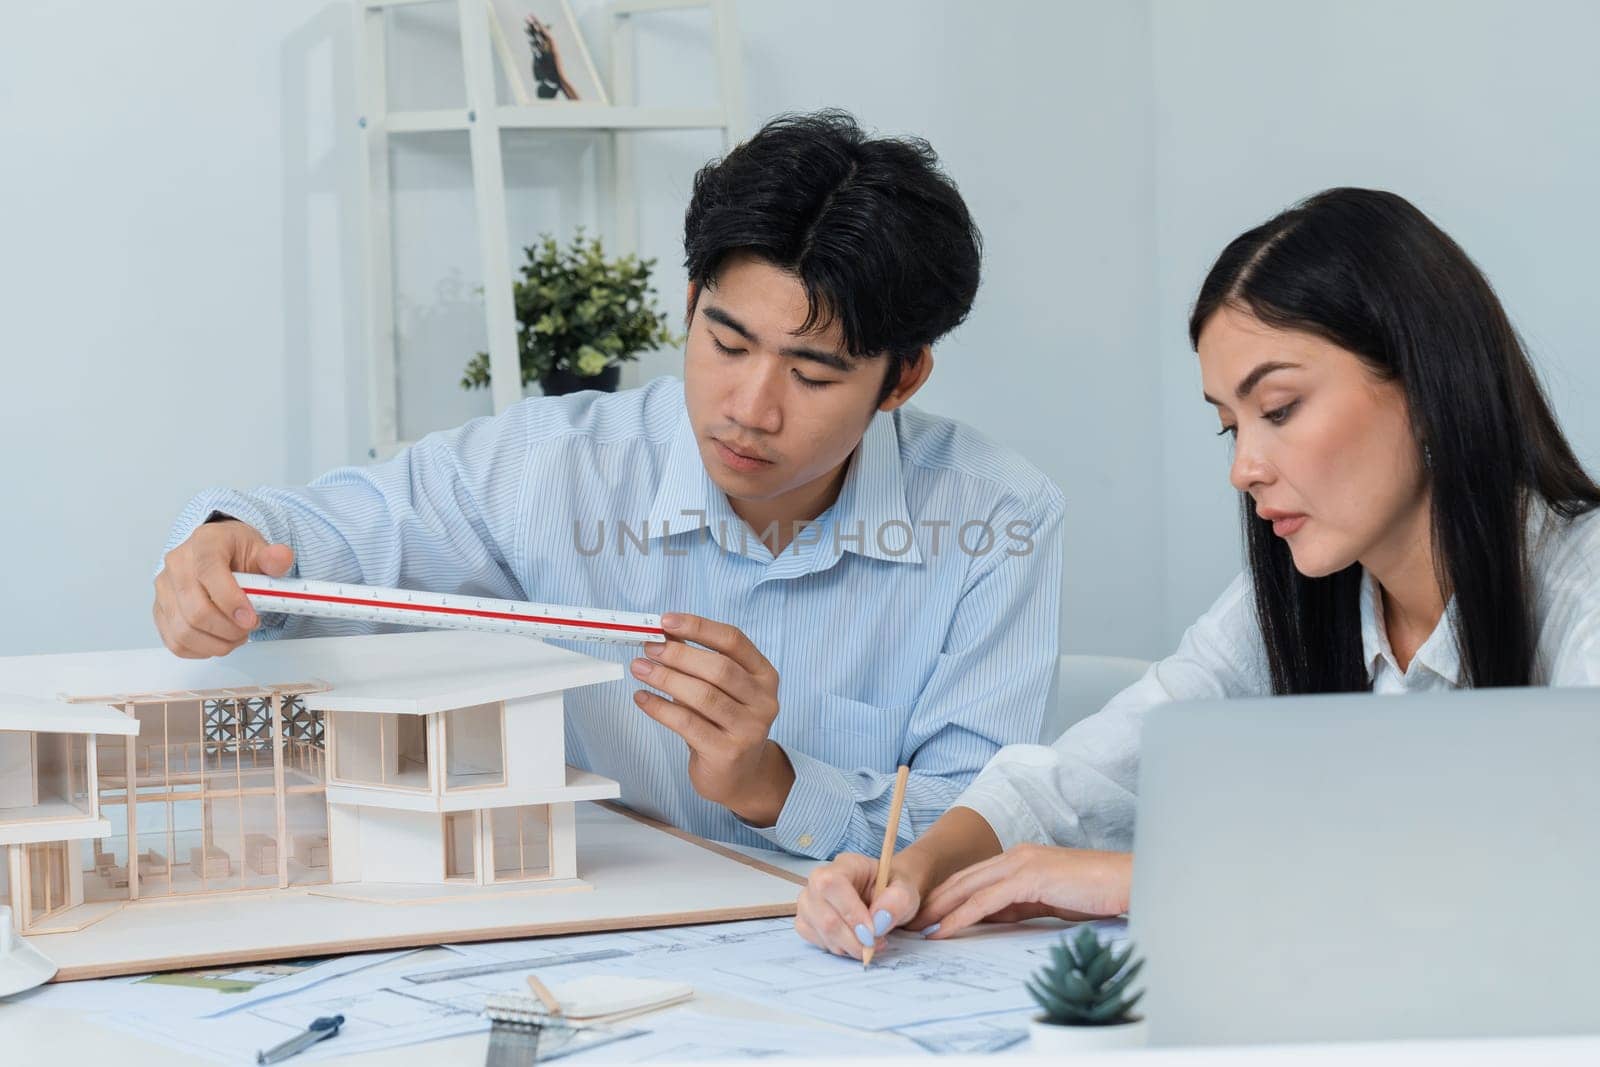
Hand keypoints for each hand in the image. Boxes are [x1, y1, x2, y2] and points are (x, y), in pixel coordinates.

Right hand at [153, 520, 293, 658]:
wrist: (217, 552)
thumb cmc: (235, 552)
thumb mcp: (259, 548)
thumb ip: (273, 558)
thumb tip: (280, 557)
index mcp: (204, 544)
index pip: (209, 572)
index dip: (231, 601)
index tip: (250, 618)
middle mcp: (177, 565)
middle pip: (196, 610)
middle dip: (228, 629)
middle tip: (248, 628)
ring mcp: (165, 589)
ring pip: (184, 631)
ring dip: (217, 643)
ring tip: (237, 636)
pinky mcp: (160, 611)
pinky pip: (175, 641)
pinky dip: (201, 649)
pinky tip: (219, 641)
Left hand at [630, 613, 793, 823]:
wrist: (741, 776)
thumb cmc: (725, 724)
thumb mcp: (722, 690)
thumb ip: (699, 663)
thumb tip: (664, 634)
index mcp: (765, 676)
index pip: (733, 640)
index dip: (698, 627)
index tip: (666, 621)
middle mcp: (763, 701)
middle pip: (719, 668)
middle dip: (679, 654)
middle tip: (649, 648)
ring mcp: (748, 729)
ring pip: (703, 696)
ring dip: (666, 678)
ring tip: (640, 668)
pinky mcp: (727, 752)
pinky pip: (687, 724)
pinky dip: (660, 708)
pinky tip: (642, 698)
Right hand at [796, 851, 929, 959]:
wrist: (885, 899)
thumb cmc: (892, 892)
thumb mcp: (905, 892)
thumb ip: (897, 901)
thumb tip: (878, 921)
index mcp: (846, 864)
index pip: (832, 883)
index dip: (850, 912)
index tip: (872, 932)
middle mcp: (819, 879)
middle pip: (823, 914)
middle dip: (852, 938)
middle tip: (875, 944)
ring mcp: (809, 900)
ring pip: (819, 930)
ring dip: (847, 946)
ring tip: (869, 943)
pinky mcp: (806, 919)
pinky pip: (814, 940)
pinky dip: (836, 948)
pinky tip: (852, 942)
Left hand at [915, 845, 1131, 939]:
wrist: (1126, 883)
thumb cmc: (1094, 894)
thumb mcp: (1047, 901)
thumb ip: (1019, 905)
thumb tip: (991, 918)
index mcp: (1020, 859)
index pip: (974, 877)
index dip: (947, 895)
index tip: (926, 914)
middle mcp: (1016, 855)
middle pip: (963, 879)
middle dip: (934, 900)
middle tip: (910, 921)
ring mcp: (1022, 863)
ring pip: (969, 887)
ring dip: (940, 908)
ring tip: (919, 928)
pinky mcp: (1030, 877)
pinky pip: (987, 900)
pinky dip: (962, 915)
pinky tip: (946, 930)